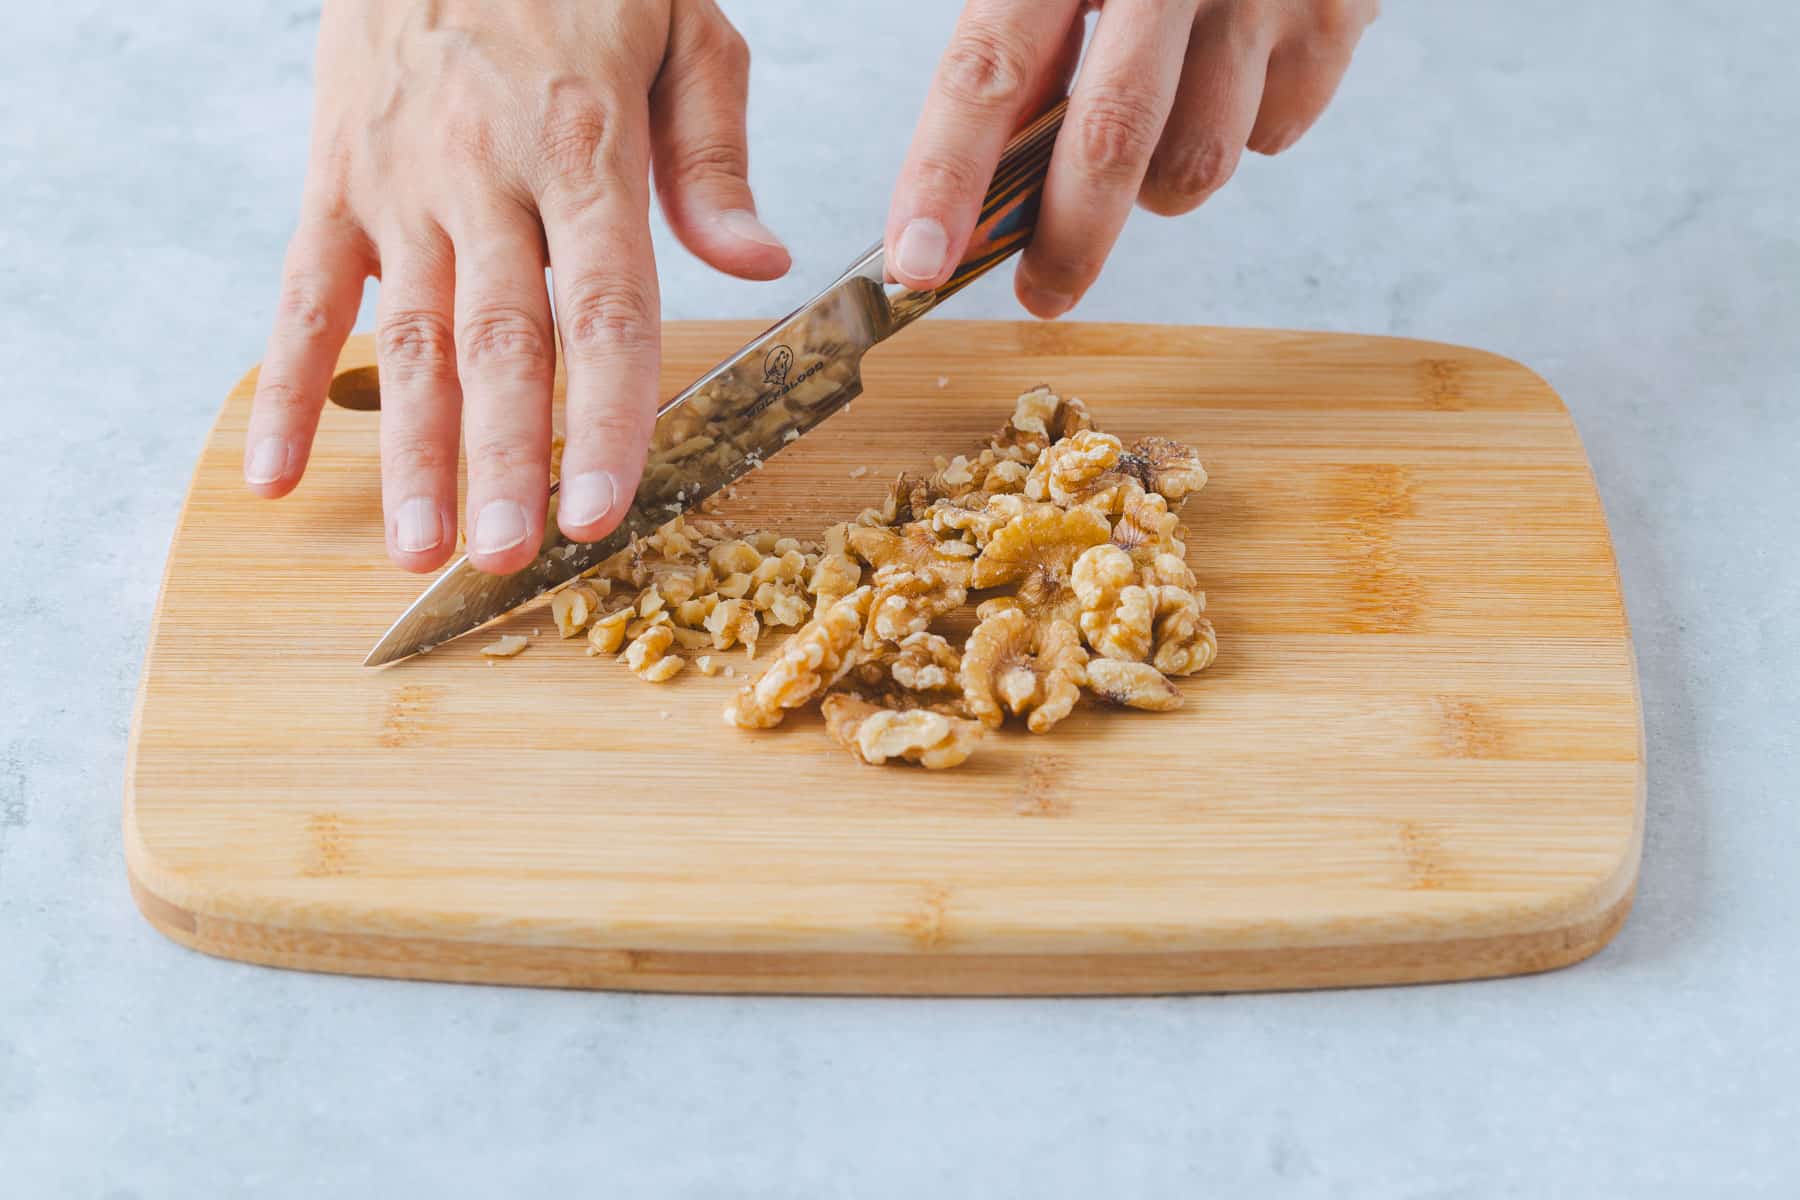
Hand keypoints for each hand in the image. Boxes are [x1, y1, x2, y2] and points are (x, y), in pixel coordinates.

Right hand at [244, 0, 788, 574]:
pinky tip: (276, 472)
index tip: (604, 508)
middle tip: (505, 560)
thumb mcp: (684, 28)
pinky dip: (289, 386)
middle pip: (500, 343)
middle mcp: (485, 175)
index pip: (604, 308)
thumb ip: (713, 159)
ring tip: (417, 549)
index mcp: (584, 147)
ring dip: (409, 451)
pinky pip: (303, 292)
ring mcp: (400, 181)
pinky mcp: (335, 176)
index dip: (604, 417)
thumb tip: (759, 263)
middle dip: (503, 461)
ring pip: (408, 336)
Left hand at [885, 0, 1375, 314]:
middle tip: (1041, 295)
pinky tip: (1230, 74)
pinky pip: (1271, 140)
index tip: (916, 261)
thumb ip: (1014, 50)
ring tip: (1157, 117)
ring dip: (1159, 183)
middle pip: (1108, 140)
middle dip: (1066, 243)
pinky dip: (1240, 134)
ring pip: (1195, 166)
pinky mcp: (1337, 15)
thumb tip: (973, 190)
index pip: (987, 69)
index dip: (945, 176)